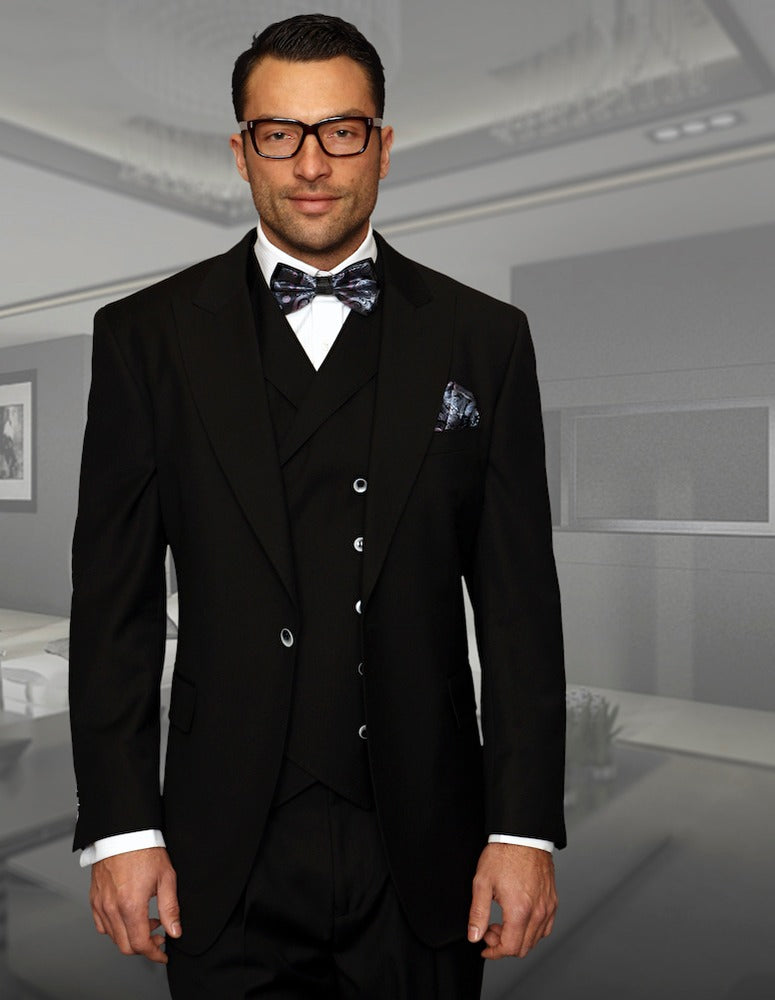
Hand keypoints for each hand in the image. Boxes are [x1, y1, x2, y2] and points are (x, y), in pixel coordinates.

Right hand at [89, 846, 180, 963]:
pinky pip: (101, 924)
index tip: (163, 952)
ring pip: (113, 937)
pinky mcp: (94, 898)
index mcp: (131, 905)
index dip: (154, 953)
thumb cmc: (144, 849)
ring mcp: (100, 904)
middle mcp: (112, 908)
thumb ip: (170, 908)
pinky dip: (115, 928)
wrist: (124, 831)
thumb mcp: (166, 878)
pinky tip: (128, 917)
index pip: (141, 944)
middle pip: (125, 946)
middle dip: (144, 947)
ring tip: (147, 922)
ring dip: (131, 937)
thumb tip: (175, 930)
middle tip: (159, 936)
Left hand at [467, 843, 556, 958]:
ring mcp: (548, 907)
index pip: (510, 947)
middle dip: (504, 945)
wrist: (523, 835)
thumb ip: (478, 913)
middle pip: (523, 948)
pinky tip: (520, 919)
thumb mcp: (482, 882)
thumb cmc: (504, 854)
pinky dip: (532, 930)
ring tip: (503, 922)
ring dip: (518, 938)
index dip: (495, 952)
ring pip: (536, 939)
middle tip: (490, 930)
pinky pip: (546, 927)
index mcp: (519, 910)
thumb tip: (474, 936)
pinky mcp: (553, 900)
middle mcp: (538, 912)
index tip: (485, 947)